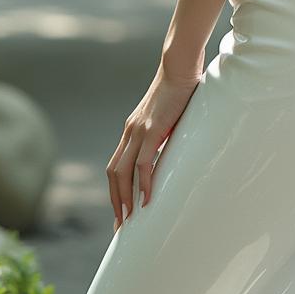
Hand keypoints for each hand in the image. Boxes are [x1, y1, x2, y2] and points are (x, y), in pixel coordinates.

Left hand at [107, 61, 201, 231]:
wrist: (181, 67)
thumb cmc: (181, 90)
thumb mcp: (170, 118)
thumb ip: (167, 134)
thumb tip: (178, 150)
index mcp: (132, 130)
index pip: (116, 165)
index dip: (116, 190)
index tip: (121, 211)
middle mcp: (130, 131)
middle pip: (114, 172)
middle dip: (115, 201)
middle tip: (121, 226)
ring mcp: (138, 130)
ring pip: (122, 171)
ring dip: (124, 197)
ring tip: (129, 219)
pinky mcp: (152, 129)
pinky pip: (143, 162)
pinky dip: (142, 183)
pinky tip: (147, 199)